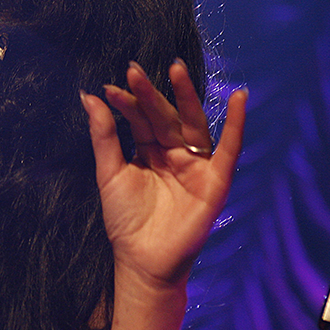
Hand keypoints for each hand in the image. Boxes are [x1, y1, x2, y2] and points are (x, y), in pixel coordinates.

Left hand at [81, 60, 246, 290]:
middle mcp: (175, 152)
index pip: (140, 118)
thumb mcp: (110, 172)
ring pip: (193, 124)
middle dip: (151, 94)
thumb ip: (104, 135)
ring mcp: (196, 165)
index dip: (127, 103)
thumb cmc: (126, 219)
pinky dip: (237, 124)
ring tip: (176, 70)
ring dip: (187, 97)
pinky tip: (240, 98)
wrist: (142, 260)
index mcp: (150, 149)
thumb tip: (89, 95)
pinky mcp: (216, 181)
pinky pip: (230, 149)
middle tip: (134, 70)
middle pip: (165, 116)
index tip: (111, 87)